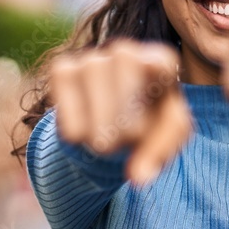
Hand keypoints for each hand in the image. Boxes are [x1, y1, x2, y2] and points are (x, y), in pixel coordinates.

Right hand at [49, 40, 191, 185]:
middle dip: (127, 129)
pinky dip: (75, 128)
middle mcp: (126, 51)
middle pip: (127, 90)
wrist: (109, 127)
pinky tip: (82, 130)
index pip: (160, 67)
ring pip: (96, 99)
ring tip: (105, 139)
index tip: (147, 111)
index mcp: (161, 60)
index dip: (153, 96)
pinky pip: (66, 102)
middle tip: (125, 141)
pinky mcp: (62, 68)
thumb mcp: (166, 138)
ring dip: (100, 131)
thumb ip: (159, 153)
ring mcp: (92, 57)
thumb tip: (138, 178)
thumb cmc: (148, 126)